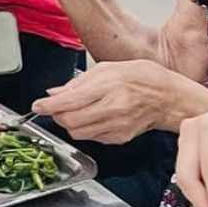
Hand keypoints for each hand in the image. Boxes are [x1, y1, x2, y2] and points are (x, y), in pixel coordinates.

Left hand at [31, 60, 182, 144]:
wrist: (169, 98)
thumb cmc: (142, 77)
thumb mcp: (108, 68)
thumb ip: (78, 82)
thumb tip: (54, 92)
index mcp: (109, 87)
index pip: (69, 102)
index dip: (48, 106)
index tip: (37, 106)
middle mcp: (113, 109)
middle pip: (69, 121)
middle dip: (55, 116)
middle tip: (53, 107)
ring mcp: (117, 127)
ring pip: (78, 133)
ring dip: (68, 124)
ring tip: (70, 111)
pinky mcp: (120, 138)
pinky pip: (92, 138)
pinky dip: (84, 129)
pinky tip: (90, 117)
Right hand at [174, 99, 207, 206]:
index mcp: (206, 125)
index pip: (207, 167)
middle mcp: (190, 131)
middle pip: (189, 175)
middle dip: (205, 205)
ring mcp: (186, 142)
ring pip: (188, 181)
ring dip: (204, 206)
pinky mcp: (187, 154)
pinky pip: (191, 181)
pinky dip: (204, 199)